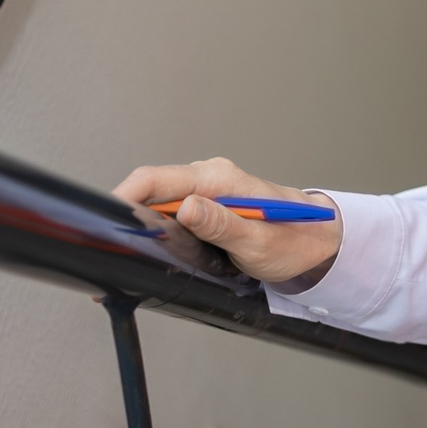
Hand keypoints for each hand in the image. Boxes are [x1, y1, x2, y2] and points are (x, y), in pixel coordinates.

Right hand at [111, 157, 340, 285]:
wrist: (321, 241)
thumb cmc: (295, 240)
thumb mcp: (257, 242)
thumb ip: (221, 225)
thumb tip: (186, 208)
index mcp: (219, 180)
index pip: (156, 179)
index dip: (124, 196)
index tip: (105, 219)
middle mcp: (211, 178)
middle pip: (150, 188)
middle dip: (126, 213)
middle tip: (111, 245)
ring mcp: (209, 190)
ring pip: (159, 199)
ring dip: (141, 220)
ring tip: (127, 249)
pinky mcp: (209, 204)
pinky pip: (173, 208)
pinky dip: (157, 224)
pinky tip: (152, 243)